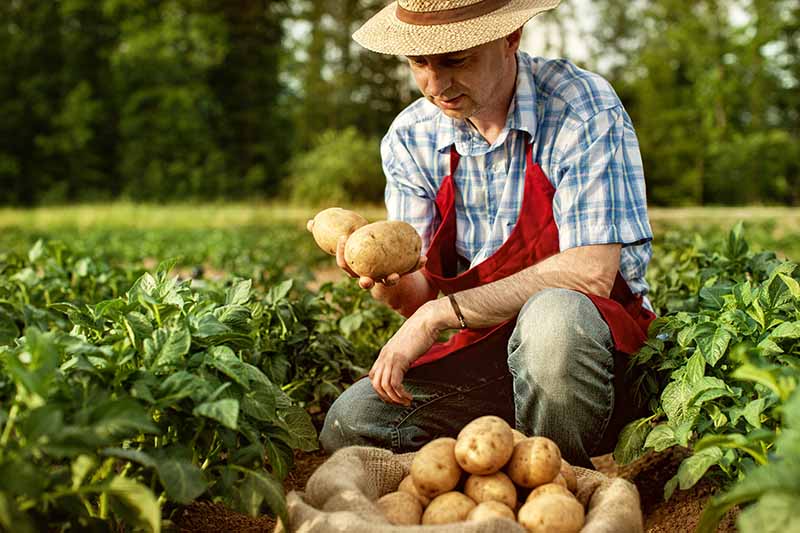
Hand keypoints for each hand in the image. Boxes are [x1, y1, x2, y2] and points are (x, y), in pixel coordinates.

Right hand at [307, 218, 426, 289]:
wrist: (386, 264)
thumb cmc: (362, 250)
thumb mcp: (348, 241)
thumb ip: (328, 233)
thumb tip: (309, 223)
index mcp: (355, 268)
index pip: (344, 264)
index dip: (342, 254)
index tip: (344, 238)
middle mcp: (369, 277)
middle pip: (364, 282)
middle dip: (364, 282)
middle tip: (365, 279)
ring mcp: (385, 278)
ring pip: (387, 282)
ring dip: (391, 279)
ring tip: (395, 275)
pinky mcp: (401, 274)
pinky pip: (409, 270)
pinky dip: (416, 265)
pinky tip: (424, 258)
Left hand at [369, 302, 440, 404]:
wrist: (427, 319)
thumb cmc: (422, 331)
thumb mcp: (407, 345)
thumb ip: (403, 355)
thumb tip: (407, 363)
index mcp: (385, 352)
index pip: (373, 376)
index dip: (381, 389)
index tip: (394, 395)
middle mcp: (384, 355)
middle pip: (375, 383)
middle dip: (386, 397)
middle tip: (399, 402)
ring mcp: (390, 358)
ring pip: (384, 386)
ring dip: (394, 398)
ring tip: (406, 401)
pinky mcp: (399, 360)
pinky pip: (394, 384)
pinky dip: (400, 394)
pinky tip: (409, 397)